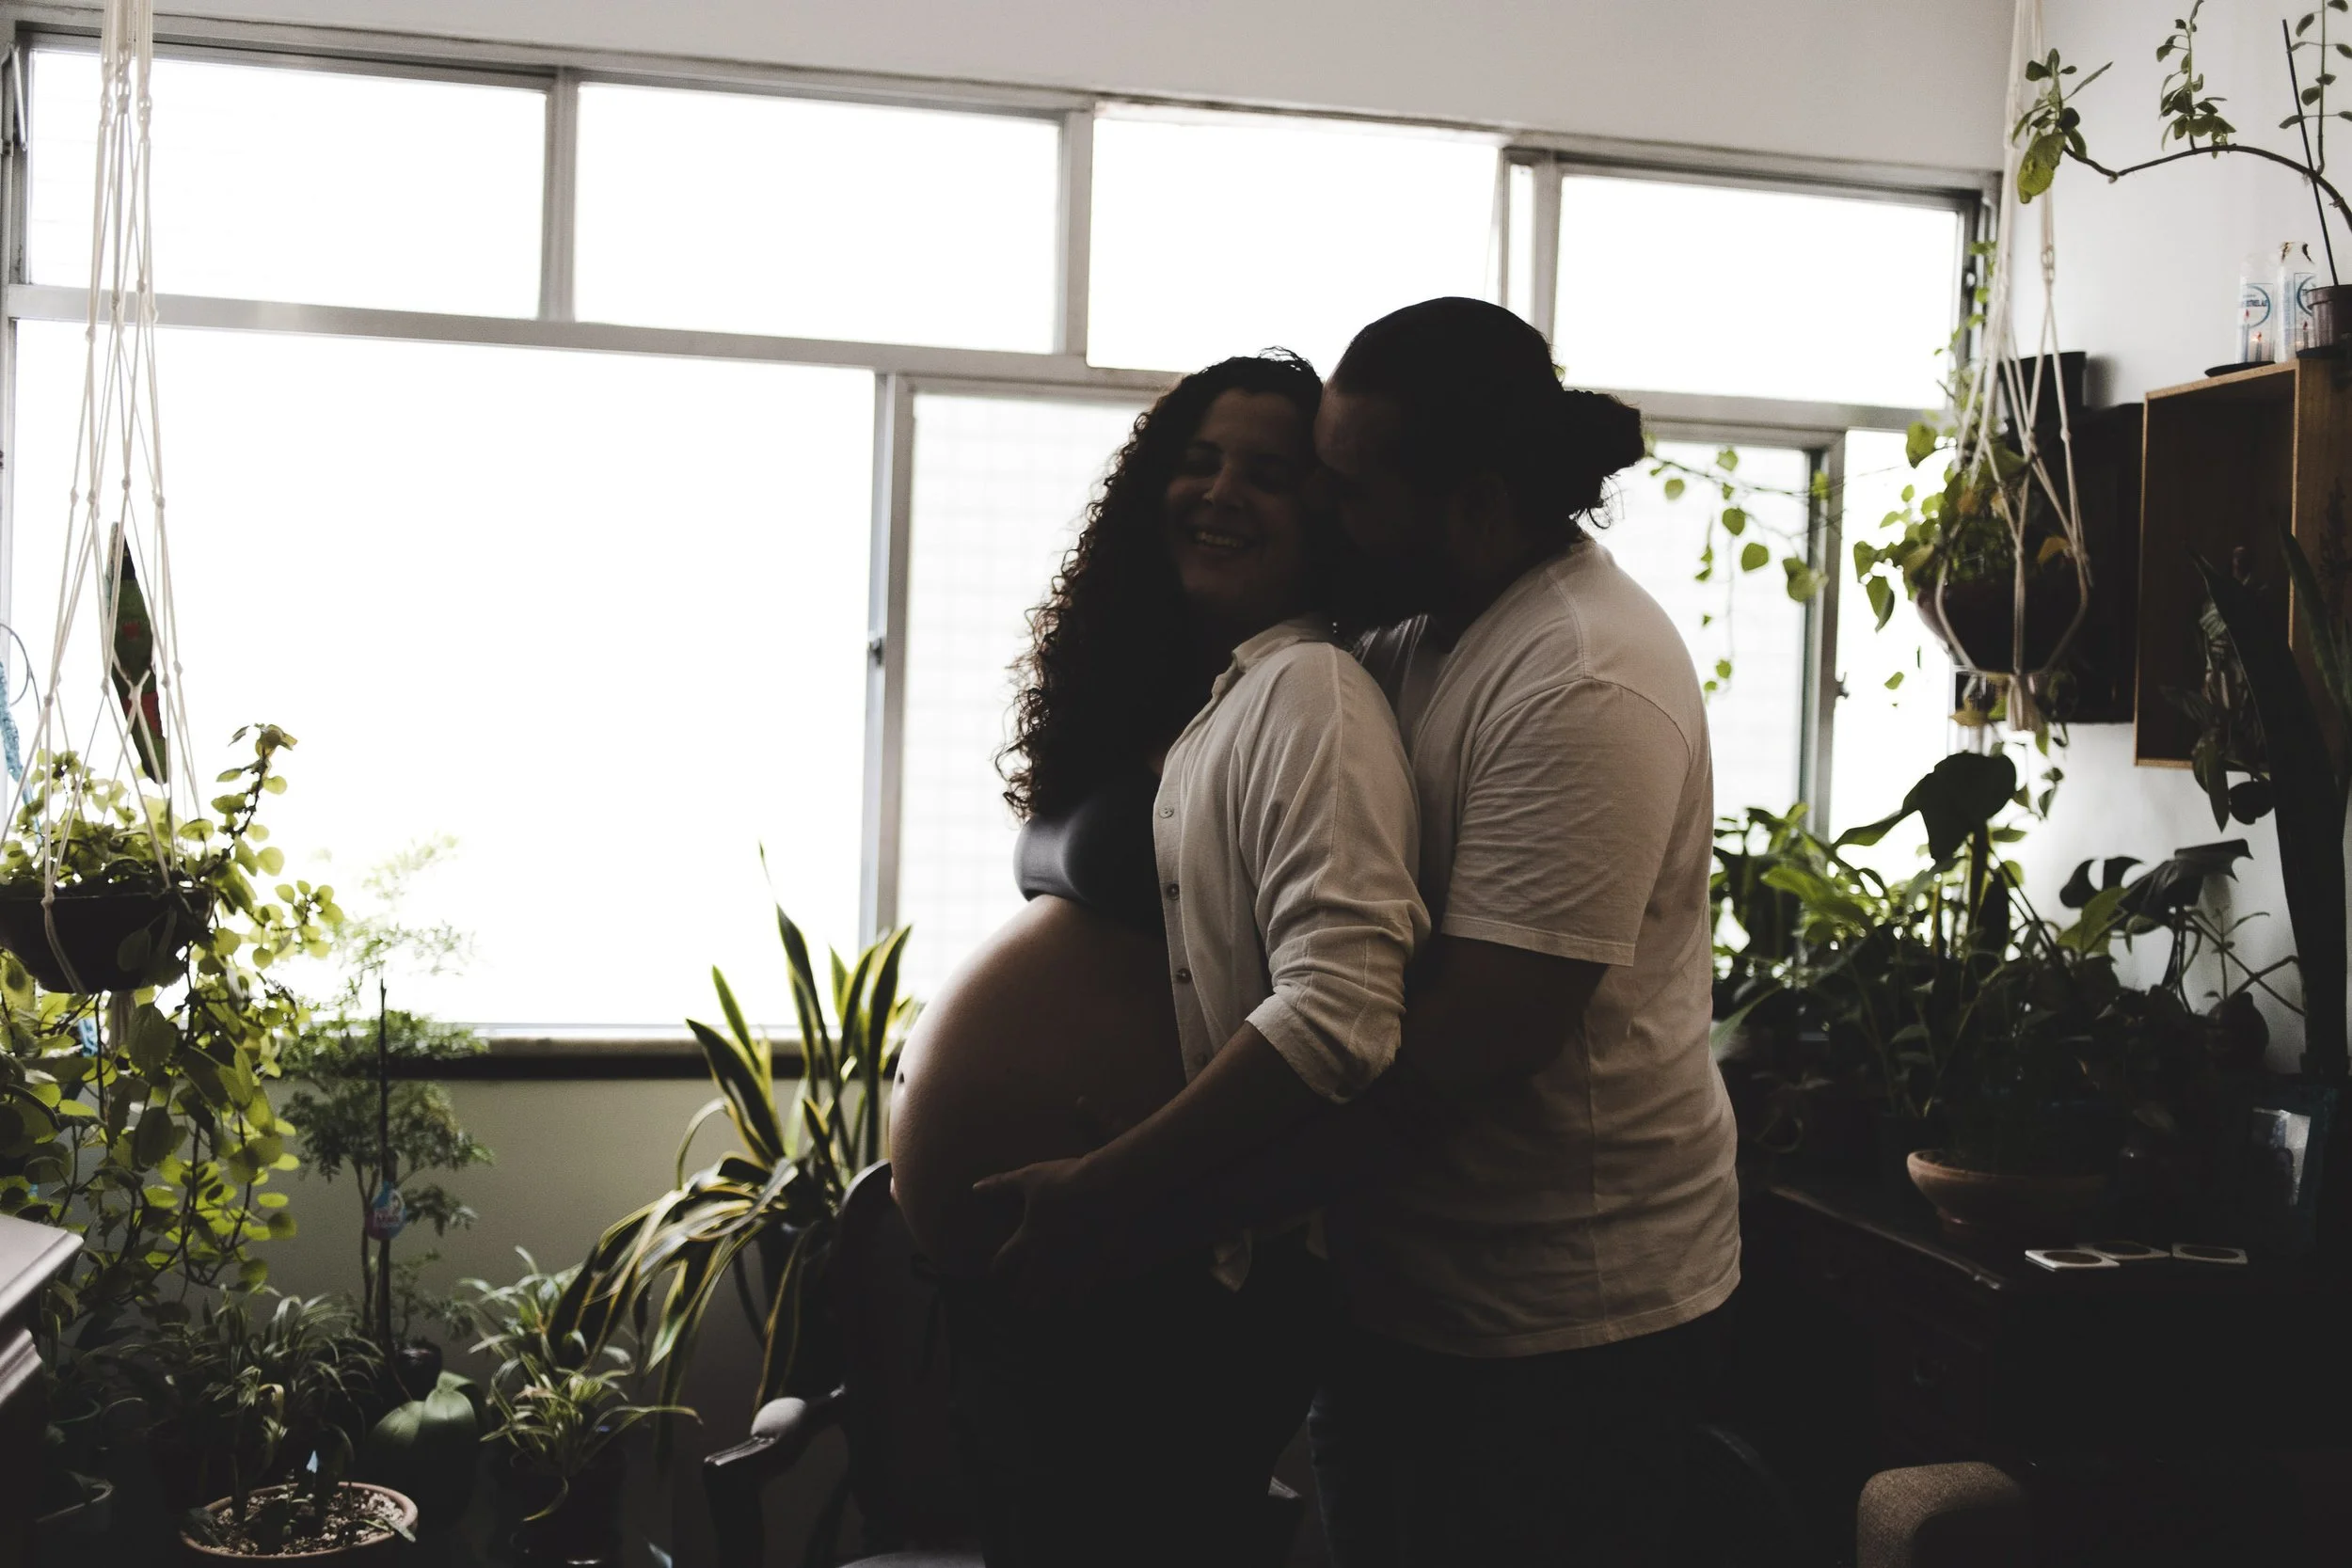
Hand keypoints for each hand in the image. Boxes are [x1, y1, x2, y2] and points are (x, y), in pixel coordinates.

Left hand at [970, 1153, 1120, 1305]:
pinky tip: (1077, 1300)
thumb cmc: (1067, 1182)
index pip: (1003, 1262)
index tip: (997, 1274)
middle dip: (1021, 1295)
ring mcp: (1070, 1271)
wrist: (1110, 1192)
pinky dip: (1075, 1301)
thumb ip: (1002, 1186)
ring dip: (1044, 1302)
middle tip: (1020, 1298)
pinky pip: (1080, 1298)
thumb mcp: (1030, 1179)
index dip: (998, 1269)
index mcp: (1027, 1239)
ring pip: (1050, 1299)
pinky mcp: (1094, 1274)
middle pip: (1026, 1288)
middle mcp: (1045, 1261)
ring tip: (1043, 1305)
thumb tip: (976, 1187)